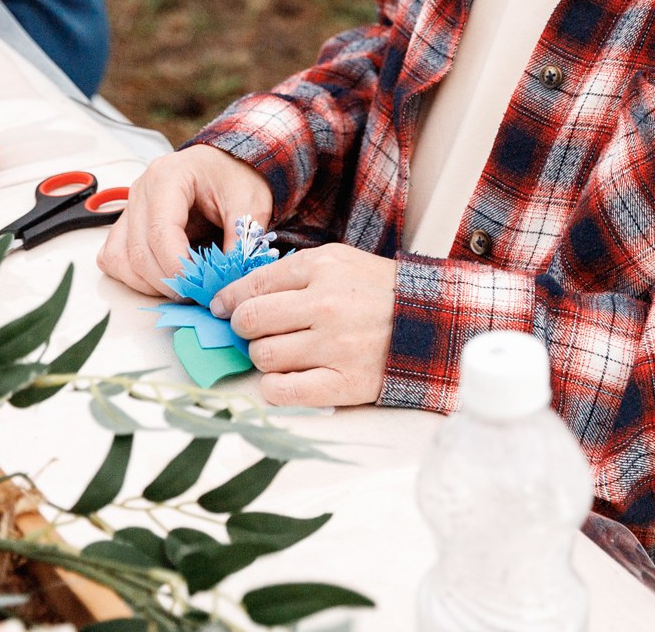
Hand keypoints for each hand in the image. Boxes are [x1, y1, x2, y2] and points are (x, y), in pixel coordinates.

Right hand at [96, 143, 273, 298]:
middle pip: (139, 251)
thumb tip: (229, 278)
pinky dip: (134, 277)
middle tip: (197, 293)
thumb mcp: (250, 201)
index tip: (201, 285)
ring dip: (149, 283)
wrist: (225, 165)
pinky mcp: (127, 224)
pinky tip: (163, 279)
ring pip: (120, 259)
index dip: (178, 267)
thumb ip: (241, 238)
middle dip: (168, 281)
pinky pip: (115, 258)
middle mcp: (140, 190)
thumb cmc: (234, 176)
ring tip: (183, 288)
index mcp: (168, 177)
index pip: (160, 232)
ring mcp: (130, 208)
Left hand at [216, 243, 396, 407]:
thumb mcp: (339, 262)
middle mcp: (326, 305)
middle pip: (251, 322)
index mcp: (322, 268)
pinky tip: (286, 378)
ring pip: (263, 356)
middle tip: (258, 331)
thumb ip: (290, 273)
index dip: (228, 300)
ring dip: (265, 357)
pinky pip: (282, 392)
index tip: (222, 308)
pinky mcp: (343, 383)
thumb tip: (236, 297)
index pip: (253, 285)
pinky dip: (274, 388)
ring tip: (285, 352)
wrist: (432, 322)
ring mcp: (334, 346)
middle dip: (246, 328)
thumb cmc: (377, 291)